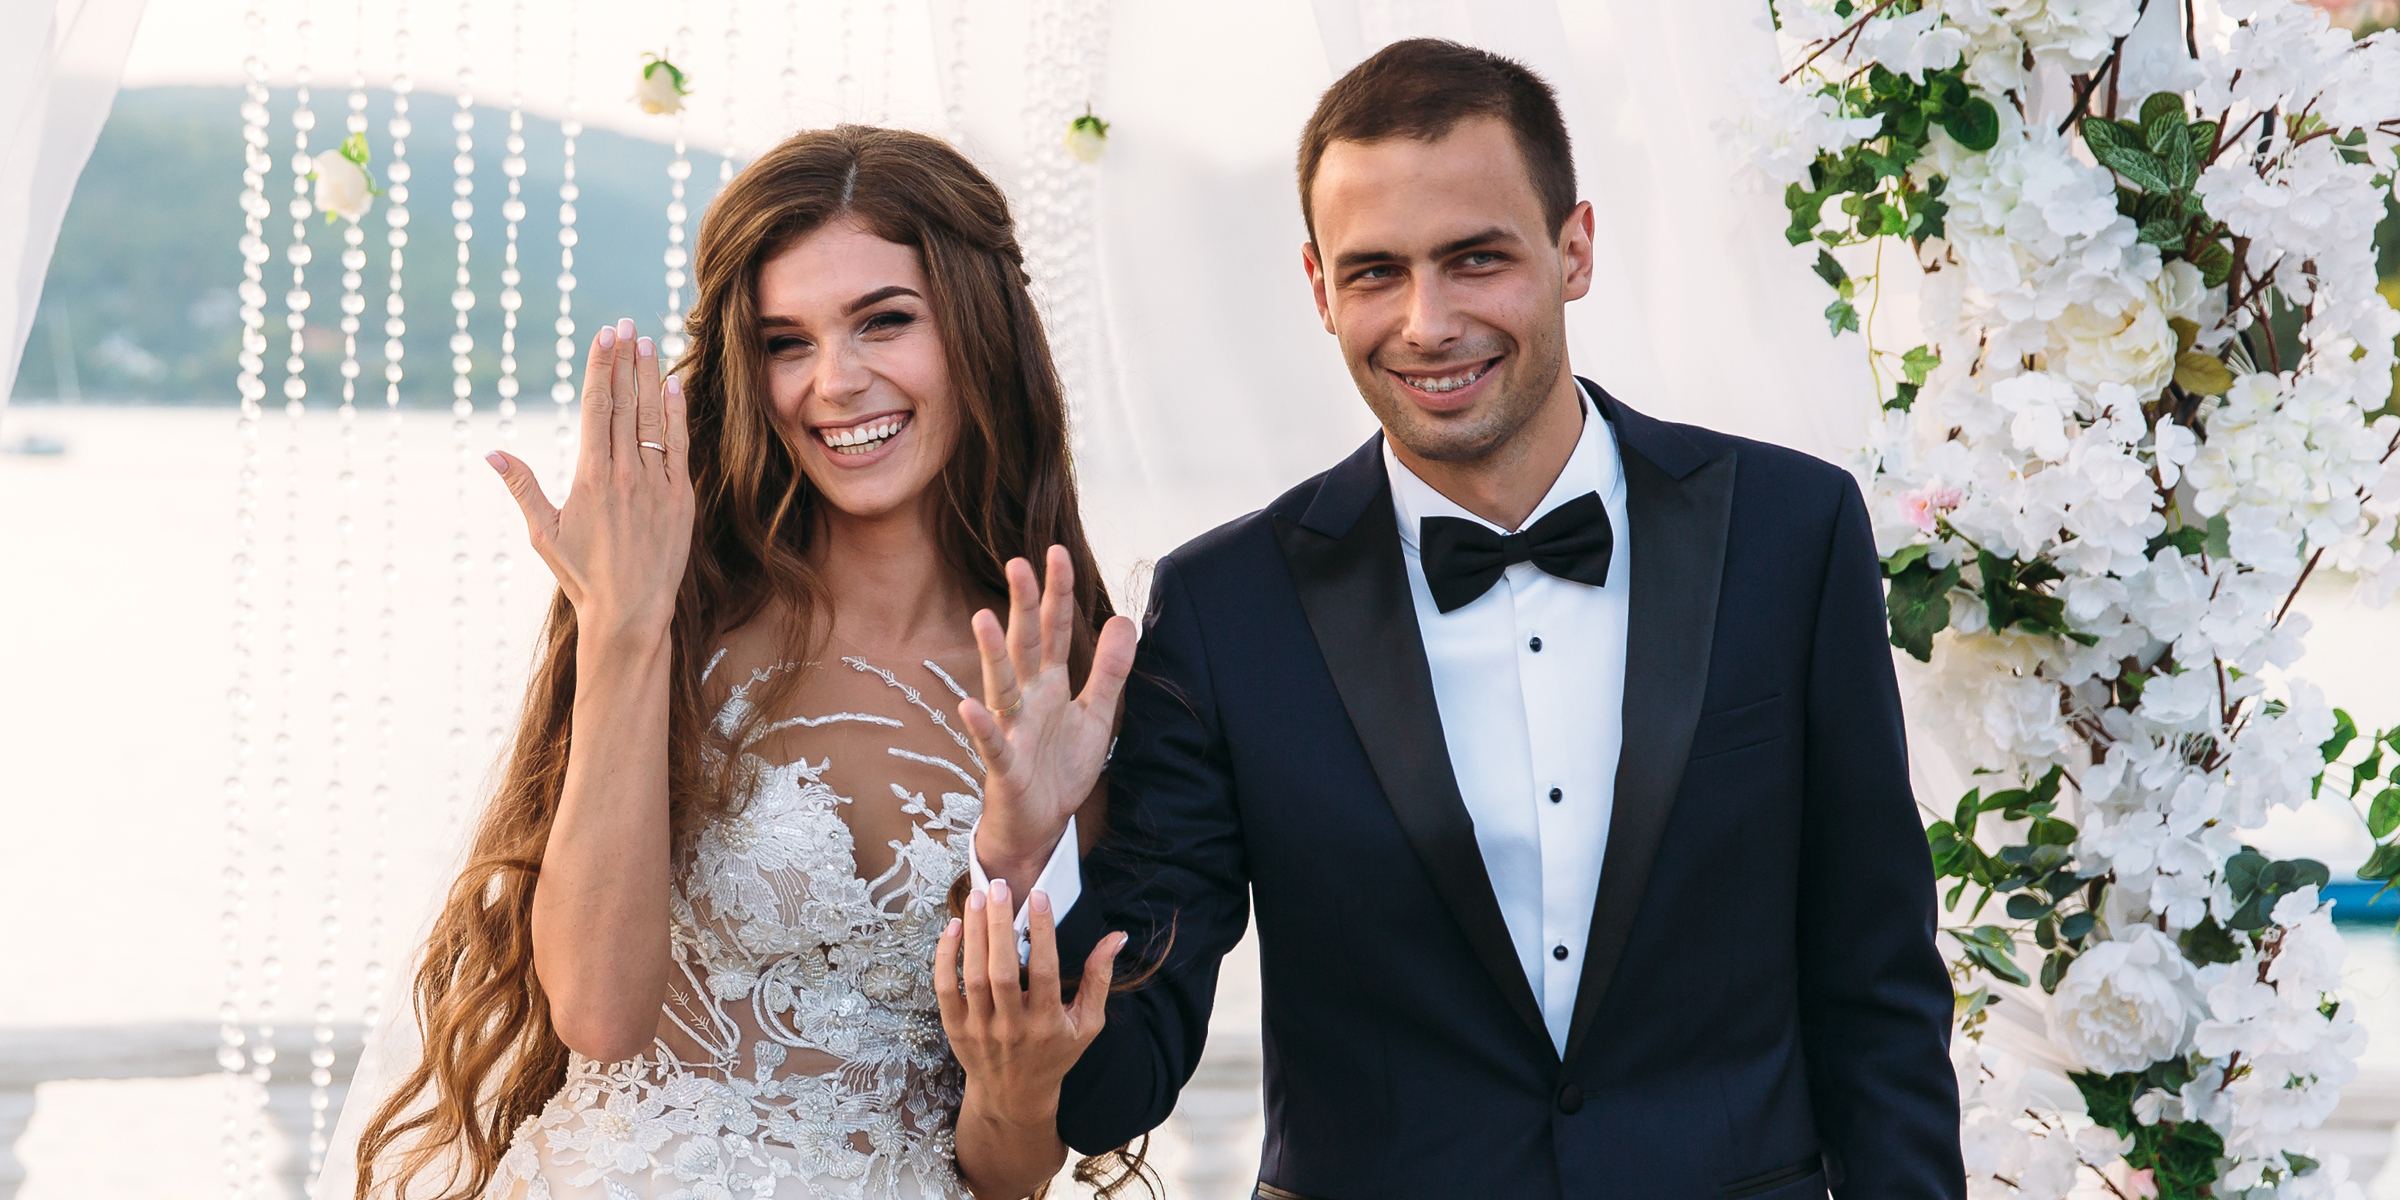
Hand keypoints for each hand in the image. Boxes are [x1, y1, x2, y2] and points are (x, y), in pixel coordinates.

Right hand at [487, 318, 694, 650]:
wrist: (630, 611)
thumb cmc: (582, 575)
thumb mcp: (544, 532)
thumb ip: (522, 486)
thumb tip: (492, 452)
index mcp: (590, 476)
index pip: (595, 408)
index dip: (600, 368)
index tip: (603, 337)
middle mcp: (625, 473)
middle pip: (625, 404)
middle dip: (624, 360)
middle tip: (626, 324)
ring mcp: (656, 484)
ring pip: (653, 419)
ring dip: (651, 378)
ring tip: (649, 342)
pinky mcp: (680, 498)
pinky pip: (680, 447)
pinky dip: (677, 415)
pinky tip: (675, 386)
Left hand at [937, 880, 1124, 1125]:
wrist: (1015, 1096)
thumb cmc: (1056, 1053)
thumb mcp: (1087, 1023)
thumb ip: (1099, 979)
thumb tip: (1117, 937)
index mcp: (1047, 1023)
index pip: (1044, 970)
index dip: (1042, 931)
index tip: (1039, 895)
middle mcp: (1012, 1027)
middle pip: (1003, 970)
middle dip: (1001, 924)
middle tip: (1000, 886)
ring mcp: (981, 1029)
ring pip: (974, 975)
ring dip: (975, 933)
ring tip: (979, 896)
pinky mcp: (956, 1029)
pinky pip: (945, 989)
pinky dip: (946, 957)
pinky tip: (954, 928)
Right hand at [959, 547, 1136, 885]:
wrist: (1042, 823)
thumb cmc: (1061, 767)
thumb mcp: (1097, 716)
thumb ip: (1110, 671)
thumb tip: (1123, 619)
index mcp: (1050, 685)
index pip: (1055, 631)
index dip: (1057, 594)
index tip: (1057, 552)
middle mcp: (1027, 699)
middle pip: (1025, 646)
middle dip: (1022, 606)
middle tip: (1017, 562)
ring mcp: (1013, 730)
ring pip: (1001, 686)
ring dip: (992, 654)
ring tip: (983, 618)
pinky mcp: (1005, 766)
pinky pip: (992, 744)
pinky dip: (982, 726)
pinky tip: (969, 706)